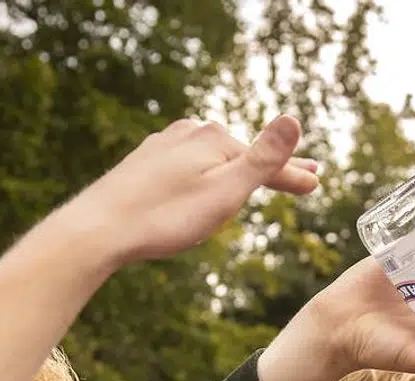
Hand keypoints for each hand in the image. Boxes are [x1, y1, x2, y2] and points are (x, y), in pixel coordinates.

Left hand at [63, 115, 318, 265]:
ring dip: (237, 164)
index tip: (316, 184)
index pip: (266, 161)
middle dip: (271, 164)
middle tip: (301, 171)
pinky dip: (206, 169)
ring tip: (254, 171)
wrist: (98, 228)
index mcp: (216, 140)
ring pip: (212, 155)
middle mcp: (190, 133)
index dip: (292, 175)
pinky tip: (200, 174)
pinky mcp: (144, 162)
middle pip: (241, 153)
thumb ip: (263, 159)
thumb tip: (292, 119)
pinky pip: (187, 162)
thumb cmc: (165, 217)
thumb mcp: (226, 191)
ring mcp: (165, 145)